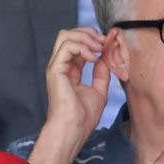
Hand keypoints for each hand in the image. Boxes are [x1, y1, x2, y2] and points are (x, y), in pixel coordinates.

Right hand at [42, 26, 111, 154]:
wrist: (73, 130)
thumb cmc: (82, 118)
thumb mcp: (99, 91)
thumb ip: (101, 74)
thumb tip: (104, 58)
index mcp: (69, 71)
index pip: (77, 44)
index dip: (93, 40)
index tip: (108, 46)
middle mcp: (61, 67)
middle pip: (69, 35)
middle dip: (88, 33)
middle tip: (103, 43)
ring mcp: (56, 67)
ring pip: (66, 35)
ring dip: (86, 38)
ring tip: (99, 49)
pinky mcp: (55, 70)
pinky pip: (67, 46)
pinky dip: (83, 47)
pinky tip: (93, 58)